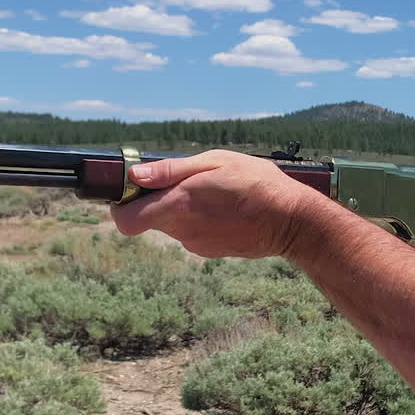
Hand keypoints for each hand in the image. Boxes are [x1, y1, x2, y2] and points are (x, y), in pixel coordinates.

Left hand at [110, 150, 318, 257]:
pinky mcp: (211, 251)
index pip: (125, 220)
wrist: (292, 222)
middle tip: (186, 181)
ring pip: (174, 225)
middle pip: (150, 219)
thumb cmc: (256, 183)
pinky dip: (201, 220)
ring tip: (214, 193)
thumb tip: (136, 176)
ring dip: (183, 209)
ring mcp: (197, 245)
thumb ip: (171, 171)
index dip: (121, 204)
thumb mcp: (215, 162)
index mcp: (178, 206)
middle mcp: (182, 231)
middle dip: (158, 200)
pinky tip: (226, 209)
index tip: (134, 189)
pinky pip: (193, 233)